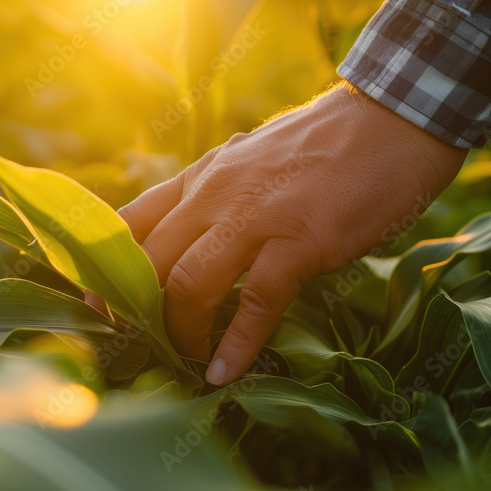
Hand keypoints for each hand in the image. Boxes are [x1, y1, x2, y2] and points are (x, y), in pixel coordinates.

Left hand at [118, 83, 467, 384]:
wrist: (392, 119)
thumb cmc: (324, 146)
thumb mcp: (249, 161)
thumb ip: (216, 197)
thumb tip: (193, 242)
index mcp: (200, 177)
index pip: (128, 224)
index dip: (104, 273)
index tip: (98, 311)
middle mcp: (214, 193)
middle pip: (147, 262)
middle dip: (136, 314)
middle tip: (141, 347)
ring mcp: (256, 215)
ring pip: (188, 283)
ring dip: (182, 332)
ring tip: (187, 359)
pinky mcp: (300, 239)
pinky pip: (256, 301)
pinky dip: (236, 344)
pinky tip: (226, 371)